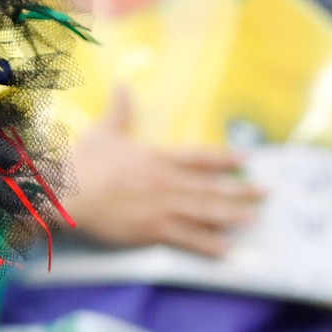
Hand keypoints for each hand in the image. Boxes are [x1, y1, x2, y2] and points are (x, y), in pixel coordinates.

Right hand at [60, 91, 263, 257]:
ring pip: (206, 212)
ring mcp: (162, 207)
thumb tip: (122, 83)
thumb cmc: (82, 164)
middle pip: (211, 187)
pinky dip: (209, 244)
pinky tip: (227, 249)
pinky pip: (188, 238)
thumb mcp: (102, 132)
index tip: (246, 159)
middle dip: (240, 190)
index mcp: (157, 158)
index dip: (224, 158)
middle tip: (265, 193)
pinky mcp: (153, 230)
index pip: (199, 157)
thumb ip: (119, 110)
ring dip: (232, 216)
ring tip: (253, 219)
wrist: (67, 195)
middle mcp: (167, 182)